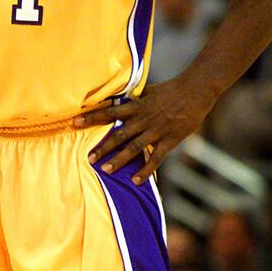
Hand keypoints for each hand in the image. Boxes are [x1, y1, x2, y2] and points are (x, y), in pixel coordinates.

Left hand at [75, 80, 216, 184]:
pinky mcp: (170, 140)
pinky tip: (136, 181)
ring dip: (119, 160)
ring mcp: (156, 131)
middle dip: (102, 147)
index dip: (92, 117)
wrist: (196, 91)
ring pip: (134, 148)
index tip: (75, 122)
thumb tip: (117, 100)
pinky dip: (146, 170)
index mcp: (137, 106)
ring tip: (105, 170)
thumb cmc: (171, 89)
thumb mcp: (148, 91)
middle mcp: (144, 120)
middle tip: (88, 158)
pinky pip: (156, 158)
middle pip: (119, 135)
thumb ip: (134, 99)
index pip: (109, 112)